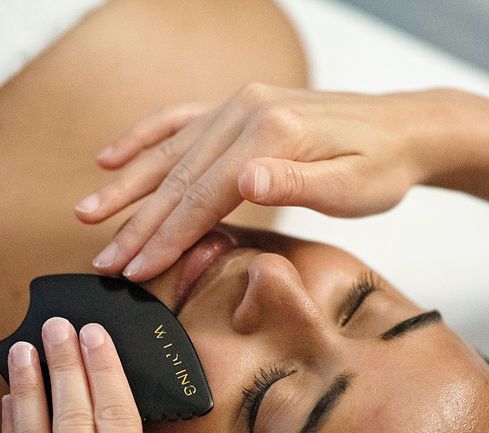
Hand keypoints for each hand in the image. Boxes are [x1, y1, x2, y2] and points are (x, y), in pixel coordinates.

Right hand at [76, 84, 460, 280]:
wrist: (402, 128)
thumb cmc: (382, 167)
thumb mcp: (353, 185)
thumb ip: (298, 183)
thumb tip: (245, 178)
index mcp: (271, 134)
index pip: (204, 196)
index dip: (166, 237)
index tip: (135, 271)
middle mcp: (246, 112)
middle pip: (178, 177)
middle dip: (136, 224)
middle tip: (101, 262)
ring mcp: (237, 105)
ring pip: (169, 151)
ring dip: (127, 187)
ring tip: (86, 216)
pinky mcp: (237, 108)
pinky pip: (179, 121)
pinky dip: (143, 139)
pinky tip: (110, 158)